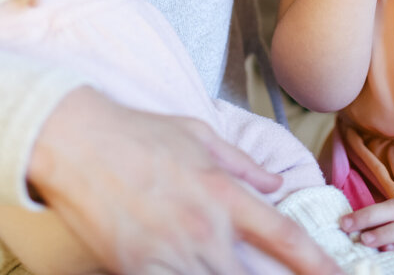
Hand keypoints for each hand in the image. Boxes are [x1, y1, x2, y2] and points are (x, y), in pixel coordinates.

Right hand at [29, 87, 343, 273]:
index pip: (285, 237)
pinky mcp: (136, 269)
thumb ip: (243, 164)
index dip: (318, 263)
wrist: (75, 142)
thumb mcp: (200, 135)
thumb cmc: (137, 133)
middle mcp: (203, 229)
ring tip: (229, 267)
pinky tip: (190, 271)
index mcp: (224, 194)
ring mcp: (169, 254)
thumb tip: (273, 183)